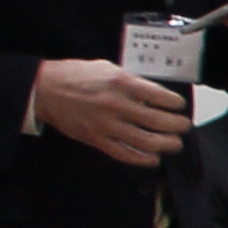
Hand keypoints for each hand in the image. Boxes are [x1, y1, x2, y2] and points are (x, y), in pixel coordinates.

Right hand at [31, 54, 194, 166]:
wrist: (44, 89)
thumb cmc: (76, 76)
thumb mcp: (107, 68)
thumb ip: (131, 81)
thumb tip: (154, 93)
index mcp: (121, 83)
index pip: (160, 96)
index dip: (175, 104)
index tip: (179, 106)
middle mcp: (115, 104)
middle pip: (158, 121)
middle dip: (177, 126)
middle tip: (183, 127)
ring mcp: (106, 124)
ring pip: (146, 141)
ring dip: (166, 144)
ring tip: (175, 143)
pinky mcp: (96, 139)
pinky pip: (125, 154)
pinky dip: (143, 159)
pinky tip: (153, 158)